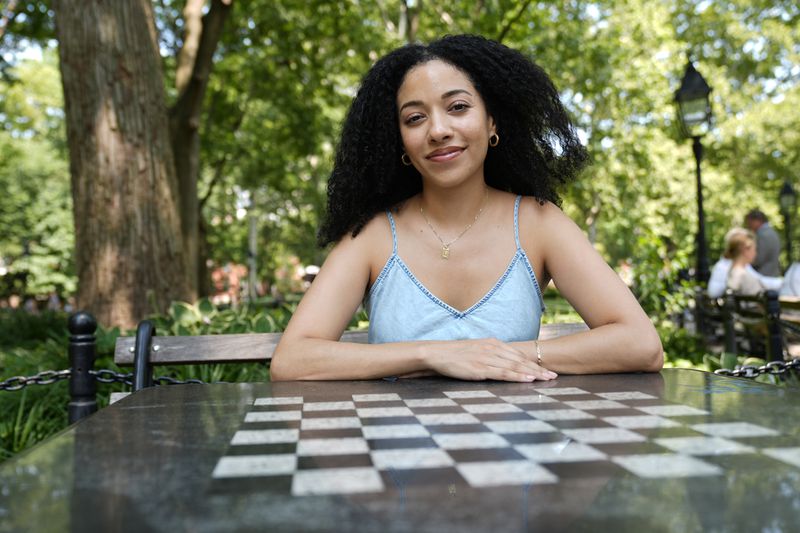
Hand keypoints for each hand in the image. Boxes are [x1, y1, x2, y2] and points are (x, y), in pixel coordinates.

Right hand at [425, 338, 556, 381]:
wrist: (437, 353)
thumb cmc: (455, 355)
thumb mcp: (475, 350)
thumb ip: (490, 355)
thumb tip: (502, 363)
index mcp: (492, 343)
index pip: (517, 354)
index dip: (533, 362)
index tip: (546, 369)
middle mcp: (492, 348)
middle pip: (520, 360)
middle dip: (538, 369)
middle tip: (554, 376)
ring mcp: (487, 358)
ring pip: (515, 367)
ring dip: (533, 374)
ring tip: (547, 379)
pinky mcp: (480, 368)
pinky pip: (503, 373)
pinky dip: (517, 376)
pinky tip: (528, 380)